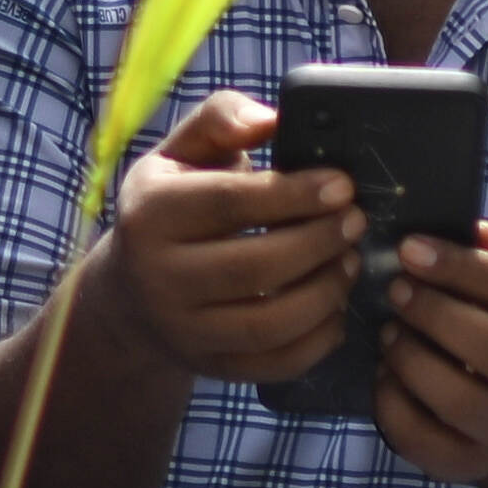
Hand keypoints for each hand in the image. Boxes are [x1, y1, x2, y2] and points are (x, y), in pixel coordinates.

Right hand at [96, 94, 363, 387]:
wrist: (130, 292)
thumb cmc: (172, 204)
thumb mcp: (180, 152)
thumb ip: (221, 120)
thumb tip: (270, 119)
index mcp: (150, 213)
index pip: (231, 203)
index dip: (294, 194)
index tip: (343, 185)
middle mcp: (158, 277)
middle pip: (256, 267)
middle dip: (319, 243)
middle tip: (357, 221)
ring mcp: (183, 330)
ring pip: (269, 323)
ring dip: (325, 292)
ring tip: (351, 261)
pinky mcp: (209, 367)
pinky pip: (274, 364)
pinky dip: (317, 341)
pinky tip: (337, 309)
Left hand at [366, 216, 487, 487]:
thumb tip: (473, 230)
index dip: (459, 266)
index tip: (408, 248)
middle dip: (433, 312)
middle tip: (394, 289)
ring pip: (457, 397)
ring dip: (410, 357)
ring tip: (388, 331)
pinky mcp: (469, 462)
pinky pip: (423, 437)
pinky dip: (391, 402)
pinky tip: (384, 373)